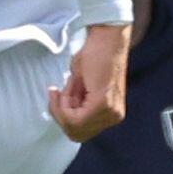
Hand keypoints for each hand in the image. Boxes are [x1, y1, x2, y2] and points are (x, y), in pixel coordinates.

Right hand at [49, 22, 129, 141]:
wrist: (105, 40)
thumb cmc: (94, 57)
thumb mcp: (81, 87)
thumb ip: (76, 104)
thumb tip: (62, 116)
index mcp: (111, 115)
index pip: (79, 132)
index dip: (63, 117)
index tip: (59, 95)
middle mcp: (114, 117)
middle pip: (75, 133)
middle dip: (61, 114)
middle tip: (60, 92)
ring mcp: (110, 113)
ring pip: (73, 127)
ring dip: (62, 105)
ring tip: (69, 85)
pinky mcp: (103, 105)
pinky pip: (73, 117)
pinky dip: (63, 101)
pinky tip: (69, 84)